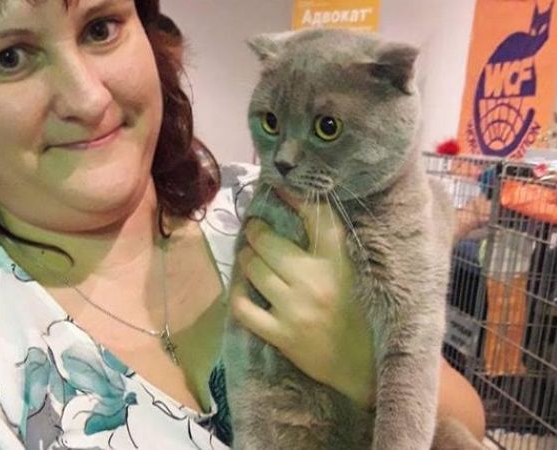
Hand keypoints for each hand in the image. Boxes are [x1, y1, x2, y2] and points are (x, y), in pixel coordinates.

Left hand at [230, 190, 375, 407]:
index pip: (315, 216)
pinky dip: (238, 292)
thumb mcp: (354, 270)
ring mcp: (295, 309)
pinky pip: (244, 307)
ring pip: (253, 269)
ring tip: (249, 255)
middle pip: (267, 243)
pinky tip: (243, 285)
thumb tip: (299, 201)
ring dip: (246, 257)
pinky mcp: (282, 335)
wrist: (365, 365)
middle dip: (255, 232)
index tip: (277, 187)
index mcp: (339, 261)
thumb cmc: (362, 312)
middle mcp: (315, 281)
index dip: (292, 196)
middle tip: (254, 230)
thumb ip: (332, 240)